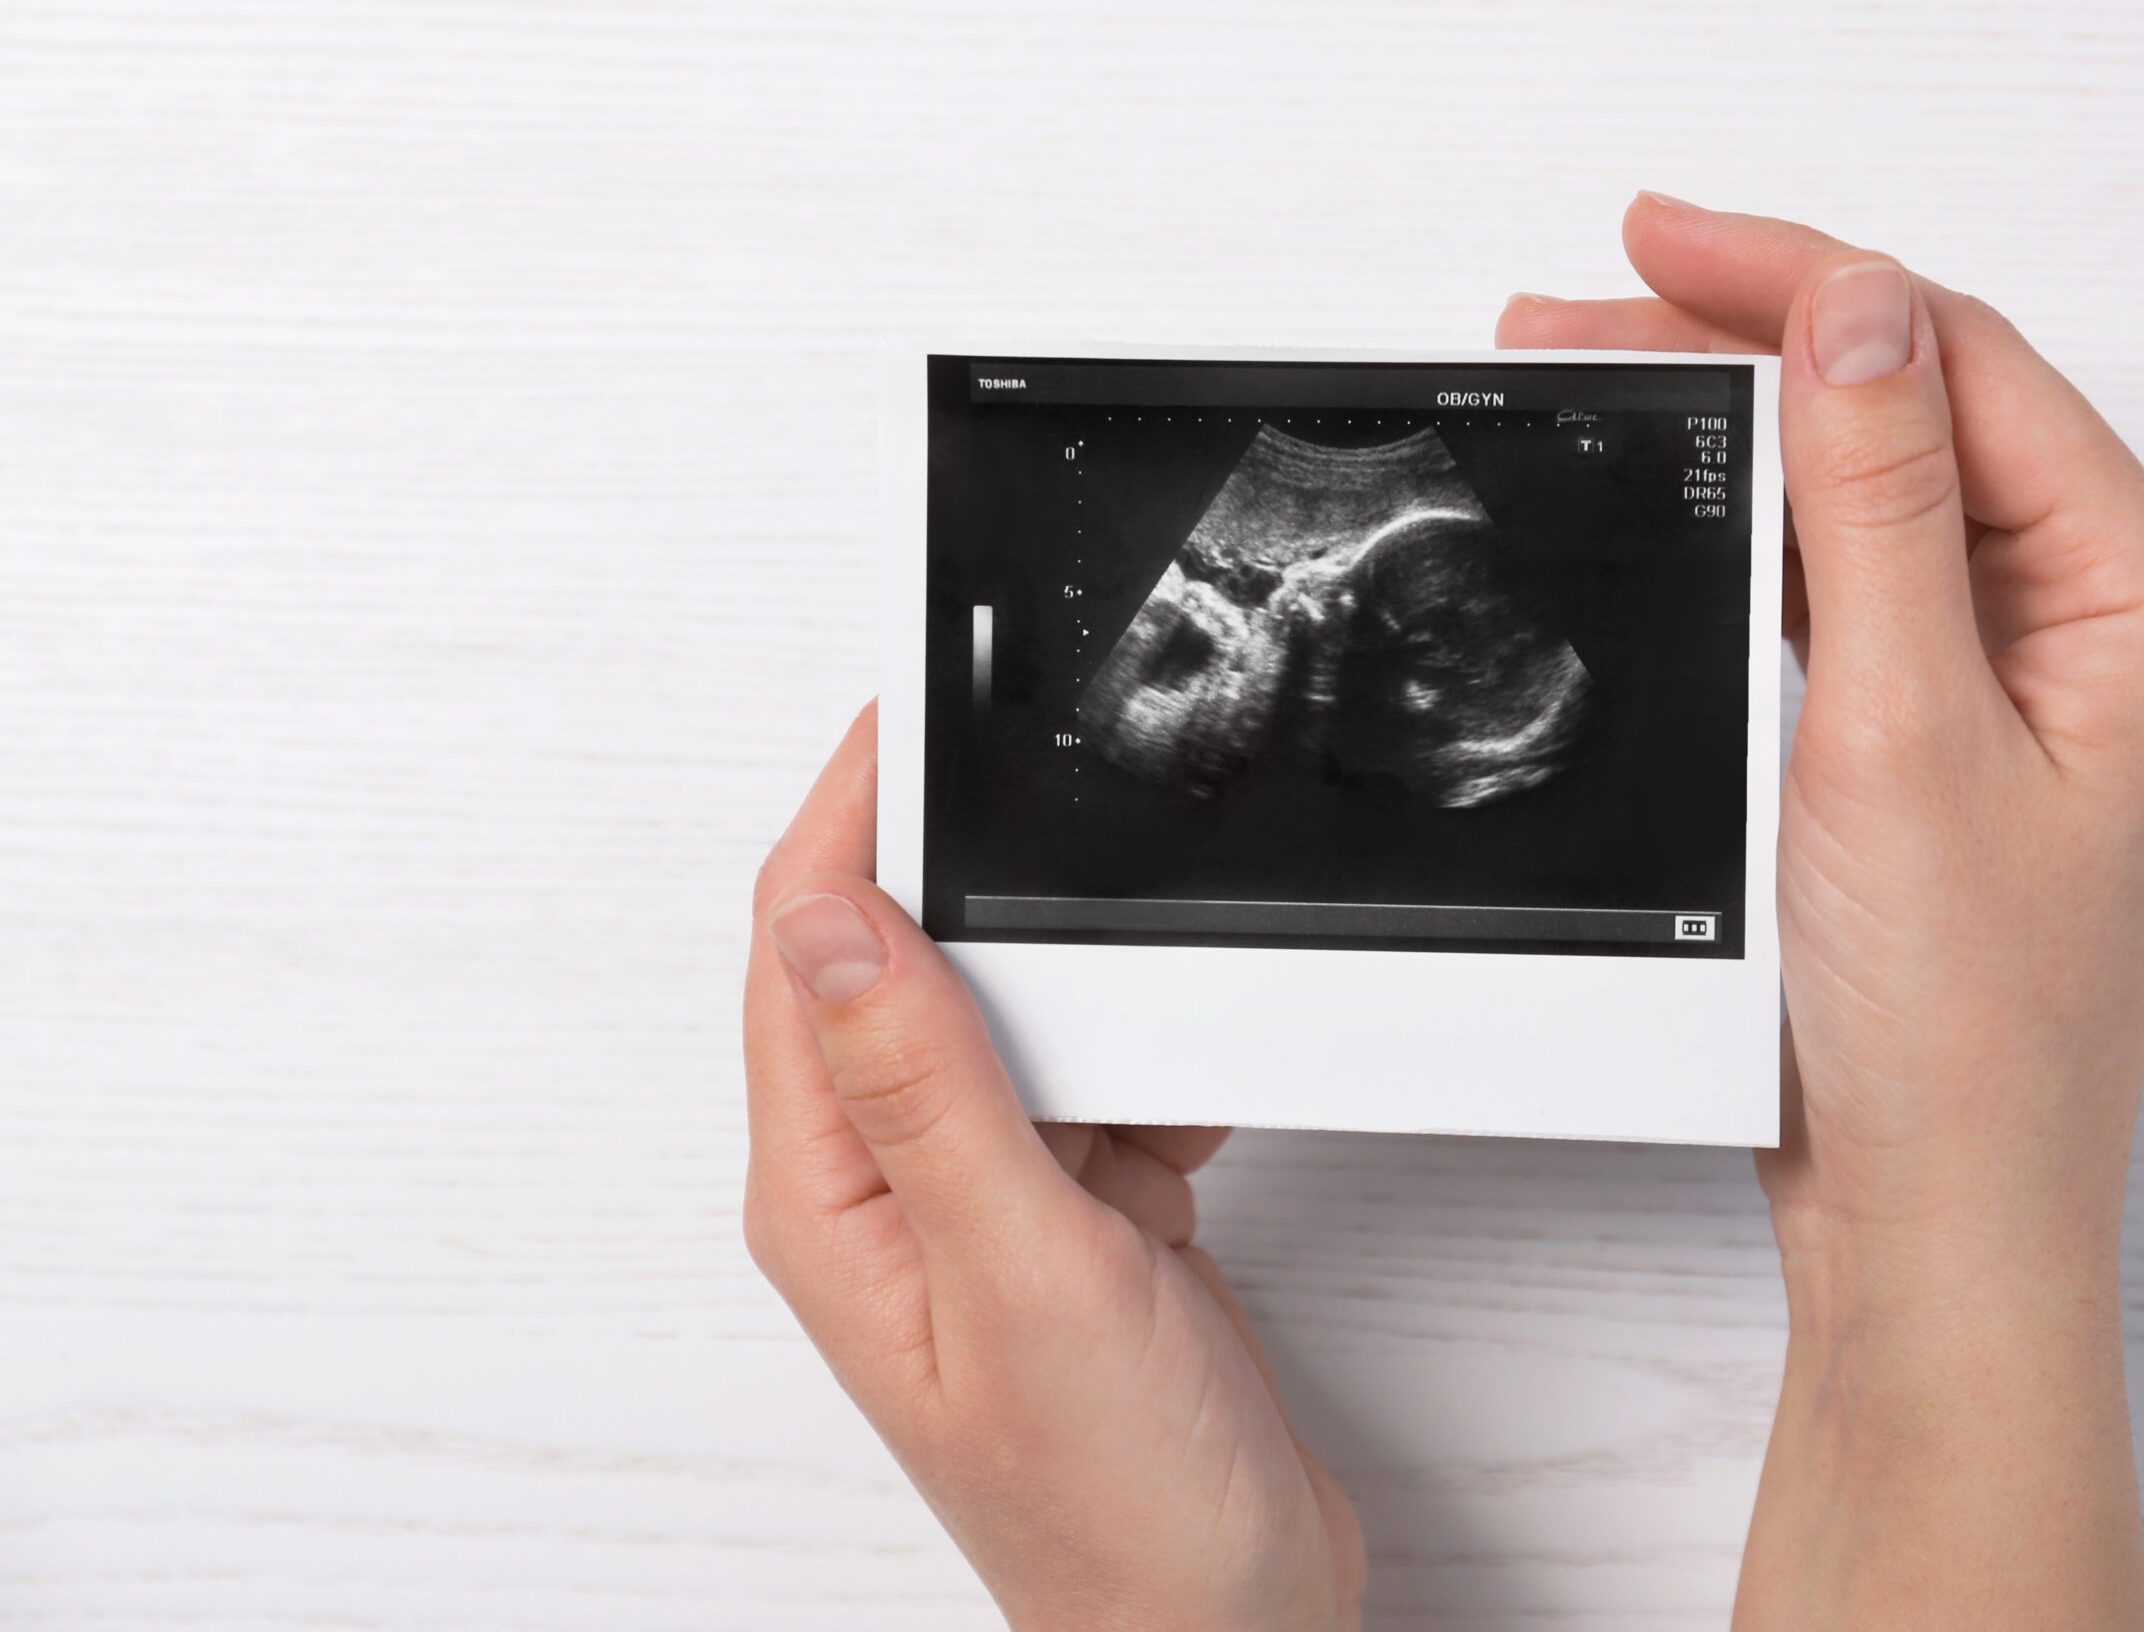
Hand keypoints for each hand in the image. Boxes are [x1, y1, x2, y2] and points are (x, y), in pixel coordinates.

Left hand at [742, 704, 1363, 1631]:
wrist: (1227, 1622)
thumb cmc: (1116, 1503)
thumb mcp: (1025, 1270)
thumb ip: (928, 1087)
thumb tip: (832, 919)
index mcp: (833, 1194)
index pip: (805, 947)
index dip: (852, 814)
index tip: (919, 714)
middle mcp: (888, 1189)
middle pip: (908, 960)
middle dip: (995, 894)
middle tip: (1070, 835)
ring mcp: (984, 1203)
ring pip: (1016, 1017)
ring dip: (1093, 1000)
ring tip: (1149, 1037)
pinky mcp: (1071, 1218)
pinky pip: (1097, 1083)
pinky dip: (1155, 1076)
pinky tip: (1187, 1128)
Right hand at [1501, 195, 2143, 1626]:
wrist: (1929, 1214)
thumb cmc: (1956, 1028)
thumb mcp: (1904, 729)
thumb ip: (1882, 501)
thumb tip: (1855, 306)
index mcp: (2140, 592)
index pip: (1959, 359)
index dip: (1802, 278)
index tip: (1659, 240)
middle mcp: (2092, 617)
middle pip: (1913, 404)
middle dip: (1749, 342)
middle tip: (1587, 306)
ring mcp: (2013, 674)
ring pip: (1868, 487)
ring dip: (1738, 429)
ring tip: (1600, 379)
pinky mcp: (1934, 729)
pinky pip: (1844, 579)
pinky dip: (1752, 529)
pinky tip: (1674, 502)